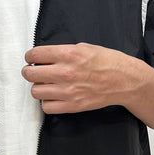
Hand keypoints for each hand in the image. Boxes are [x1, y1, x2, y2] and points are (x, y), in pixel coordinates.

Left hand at [21, 42, 142, 113]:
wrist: (124, 81)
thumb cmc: (108, 62)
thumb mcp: (85, 47)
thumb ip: (64, 51)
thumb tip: (47, 56)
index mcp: (68, 54)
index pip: (35, 55)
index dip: (30, 56)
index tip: (31, 59)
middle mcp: (66, 73)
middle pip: (30, 74)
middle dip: (29, 71)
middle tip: (33, 71)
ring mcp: (68, 91)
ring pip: (35, 92)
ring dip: (38, 87)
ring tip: (45, 85)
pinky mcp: (72, 105)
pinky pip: (47, 107)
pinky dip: (47, 102)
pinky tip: (53, 97)